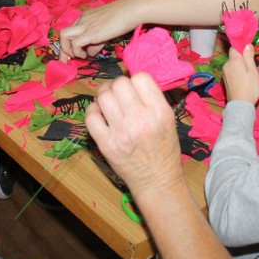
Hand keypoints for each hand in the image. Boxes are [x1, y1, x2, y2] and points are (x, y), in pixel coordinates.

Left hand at [58, 0, 139, 58]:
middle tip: (67, 60)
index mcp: (86, 17)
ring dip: (67, 50)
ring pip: (64, 36)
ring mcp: (85, 25)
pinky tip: (87, 55)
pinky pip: (75, 44)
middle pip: (63, 33)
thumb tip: (90, 52)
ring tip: (79, 56)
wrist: (131, 10)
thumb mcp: (107, 31)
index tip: (71, 54)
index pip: (71, 30)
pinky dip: (77, 52)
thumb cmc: (124, 18)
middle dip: (63, 49)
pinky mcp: (90, 32)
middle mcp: (82, 19)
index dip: (69, 43)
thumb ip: (97, 42)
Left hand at [86, 73, 182, 195]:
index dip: (134, 79)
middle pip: (119, 83)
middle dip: (117, 85)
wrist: (157, 180)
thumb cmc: (164, 148)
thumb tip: (130, 78)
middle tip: (118, 94)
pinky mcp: (106, 144)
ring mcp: (121, 132)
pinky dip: (93, 111)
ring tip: (108, 101)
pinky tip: (99, 113)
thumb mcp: (168, 120)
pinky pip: (91, 117)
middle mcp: (140, 120)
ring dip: (104, 95)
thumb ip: (152, 99)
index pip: (141, 78)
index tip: (132, 87)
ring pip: (103, 97)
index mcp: (160, 112)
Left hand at [223, 44, 258, 103]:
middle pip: (233, 56)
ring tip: (248, 74)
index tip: (249, 52)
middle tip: (251, 66)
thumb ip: (249, 57)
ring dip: (239, 65)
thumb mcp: (253, 71)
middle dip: (241, 58)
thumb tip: (247, 44)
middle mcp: (226, 64)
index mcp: (234, 61)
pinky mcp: (224, 79)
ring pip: (232, 63)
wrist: (240, 104)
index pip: (234, 47)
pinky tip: (242, 79)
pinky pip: (230, 70)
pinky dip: (236, 71)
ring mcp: (224, 72)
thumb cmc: (250, 87)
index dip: (241, 48)